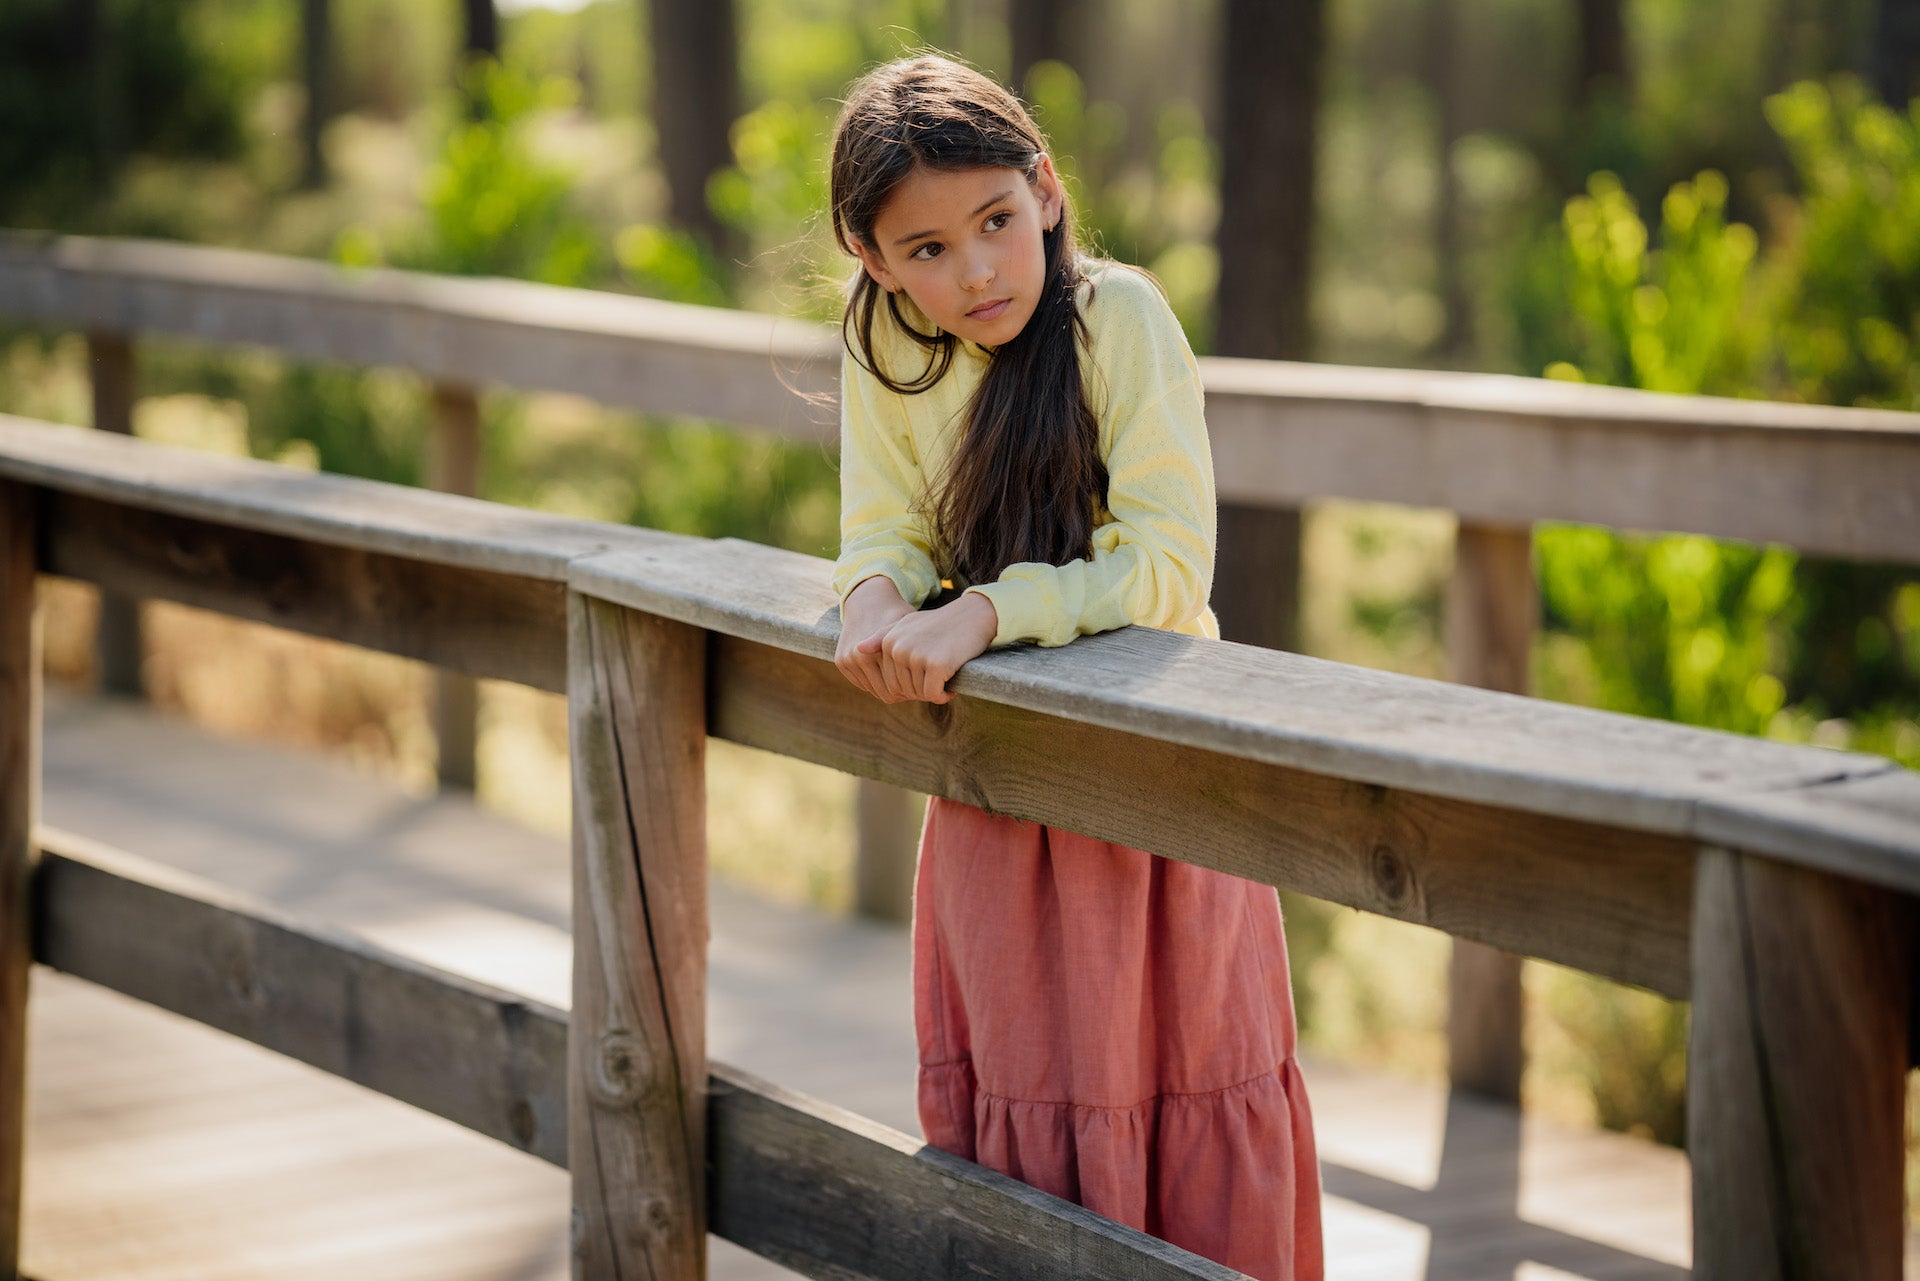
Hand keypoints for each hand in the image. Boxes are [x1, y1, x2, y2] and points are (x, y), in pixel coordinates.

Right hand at [836, 575, 916, 702]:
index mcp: (877, 652)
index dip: (913, 692)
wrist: (868, 600)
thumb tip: (944, 683)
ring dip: (888, 689)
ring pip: (873, 690)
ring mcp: (846, 659)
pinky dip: (874, 683)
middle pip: (885, 693)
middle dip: (901, 694)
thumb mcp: (910, 630)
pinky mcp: (840, 661)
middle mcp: (858, 657)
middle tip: (917, 690)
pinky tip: (889, 676)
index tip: (925, 689)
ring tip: (904, 682)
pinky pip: (862, 684)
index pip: (897, 689)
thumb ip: (922, 653)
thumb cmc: (897, 614)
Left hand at [862, 592, 998, 703]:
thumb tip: (858, 649)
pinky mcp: (936, 664)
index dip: (911, 684)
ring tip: (946, 677)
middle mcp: (898, 648)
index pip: (891, 682)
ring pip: (919, 693)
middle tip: (940, 678)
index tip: (927, 673)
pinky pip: (934, 694)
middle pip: (904, 689)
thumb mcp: (908, 625)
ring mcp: (916, 656)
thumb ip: (882, 637)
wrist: (972, 616)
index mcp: (888, 641)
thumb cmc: (940, 624)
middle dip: (923, 690)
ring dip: (935, 693)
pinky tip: (953, 686)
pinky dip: (944, 695)